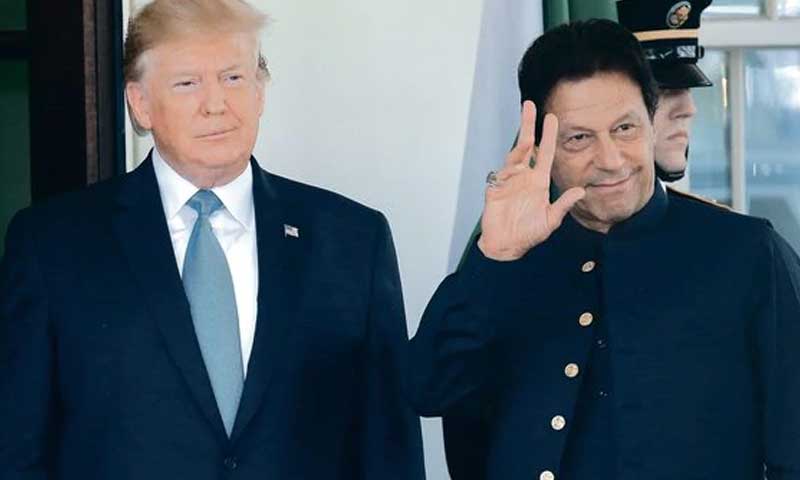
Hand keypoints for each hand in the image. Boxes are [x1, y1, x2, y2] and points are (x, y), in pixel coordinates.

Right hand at [478, 101, 584, 260]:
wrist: (506, 246)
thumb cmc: (528, 234)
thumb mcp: (550, 220)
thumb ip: (563, 205)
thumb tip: (581, 191)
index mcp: (538, 182)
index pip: (544, 153)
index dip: (548, 136)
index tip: (551, 117)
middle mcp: (524, 177)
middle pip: (526, 146)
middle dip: (528, 126)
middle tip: (529, 106)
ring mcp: (509, 181)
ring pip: (514, 156)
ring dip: (520, 146)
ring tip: (528, 138)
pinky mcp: (495, 189)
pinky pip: (502, 175)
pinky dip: (508, 171)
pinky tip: (515, 172)